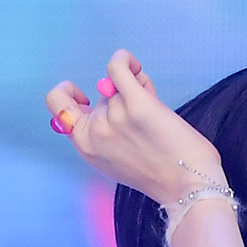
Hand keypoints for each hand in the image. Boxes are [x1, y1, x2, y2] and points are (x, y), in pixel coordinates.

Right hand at [45, 49, 224, 204]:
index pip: (57, 105)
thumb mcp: (117, 158)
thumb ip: (105, 131)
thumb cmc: (161, 173)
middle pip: (100, 94)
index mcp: (86, 146)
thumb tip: (108, 90)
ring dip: (136, 88)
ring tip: (155, 112)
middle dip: (121, 97)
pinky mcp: (136, 104)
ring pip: (118, 83)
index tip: (87, 97)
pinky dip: (125, 60)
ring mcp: (114, 116)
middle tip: (142, 116)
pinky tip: (134, 65)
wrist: (189, 186)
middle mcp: (95, 131)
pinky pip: (119, 67)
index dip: (70, 94)